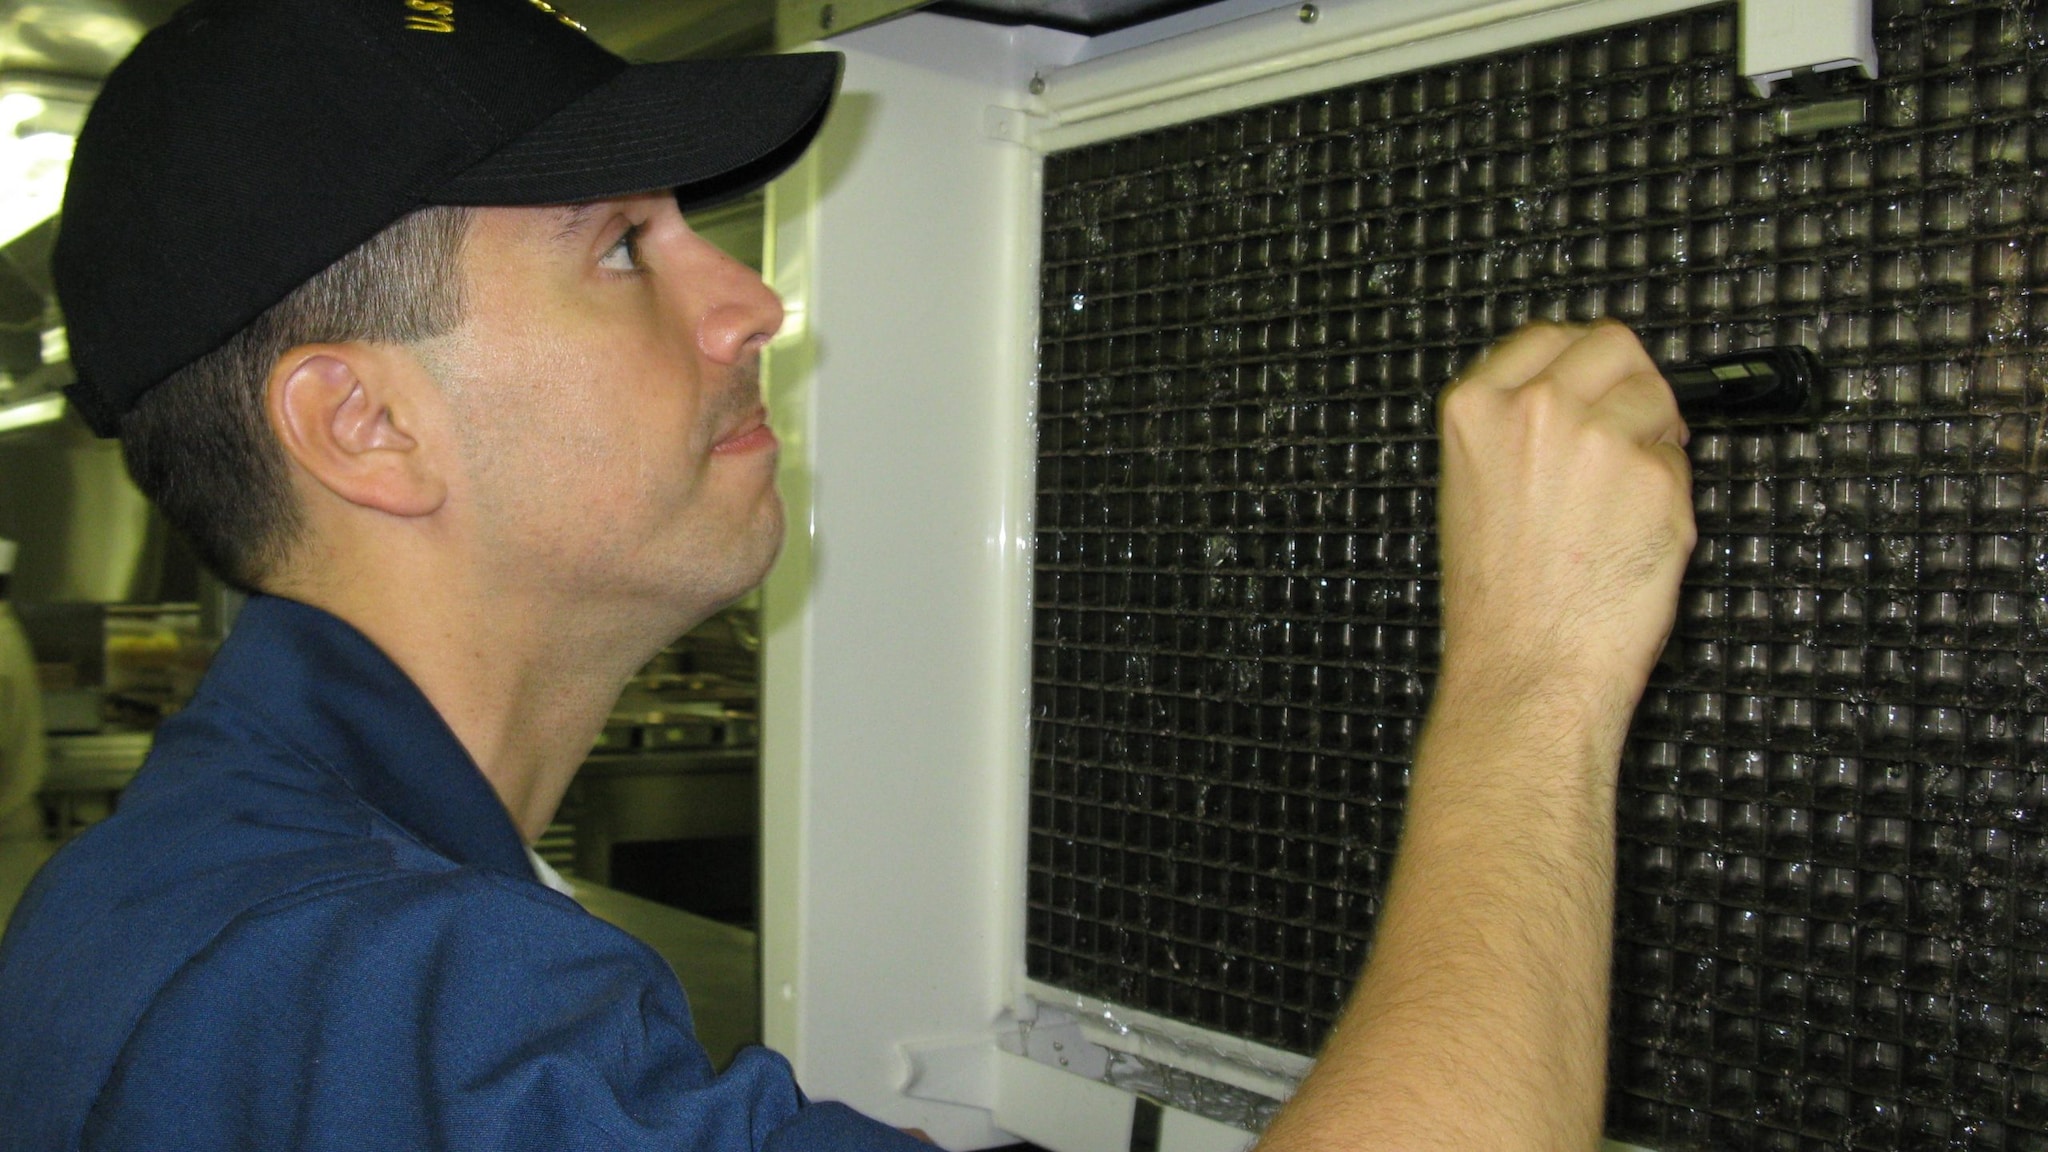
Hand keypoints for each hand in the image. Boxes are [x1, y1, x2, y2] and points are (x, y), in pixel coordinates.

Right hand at [1433, 321, 1694, 736]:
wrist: (1527, 667)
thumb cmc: (1499, 600)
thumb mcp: (1472, 487)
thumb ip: (1514, 428)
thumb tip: (1578, 396)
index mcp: (1474, 408)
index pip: (1549, 337)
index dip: (1581, 362)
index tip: (1592, 383)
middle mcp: (1537, 409)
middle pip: (1614, 346)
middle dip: (1629, 385)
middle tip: (1626, 434)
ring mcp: (1601, 439)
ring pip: (1657, 398)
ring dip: (1654, 438)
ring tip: (1620, 501)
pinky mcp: (1657, 478)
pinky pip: (1681, 462)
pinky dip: (1670, 494)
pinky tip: (1632, 536)